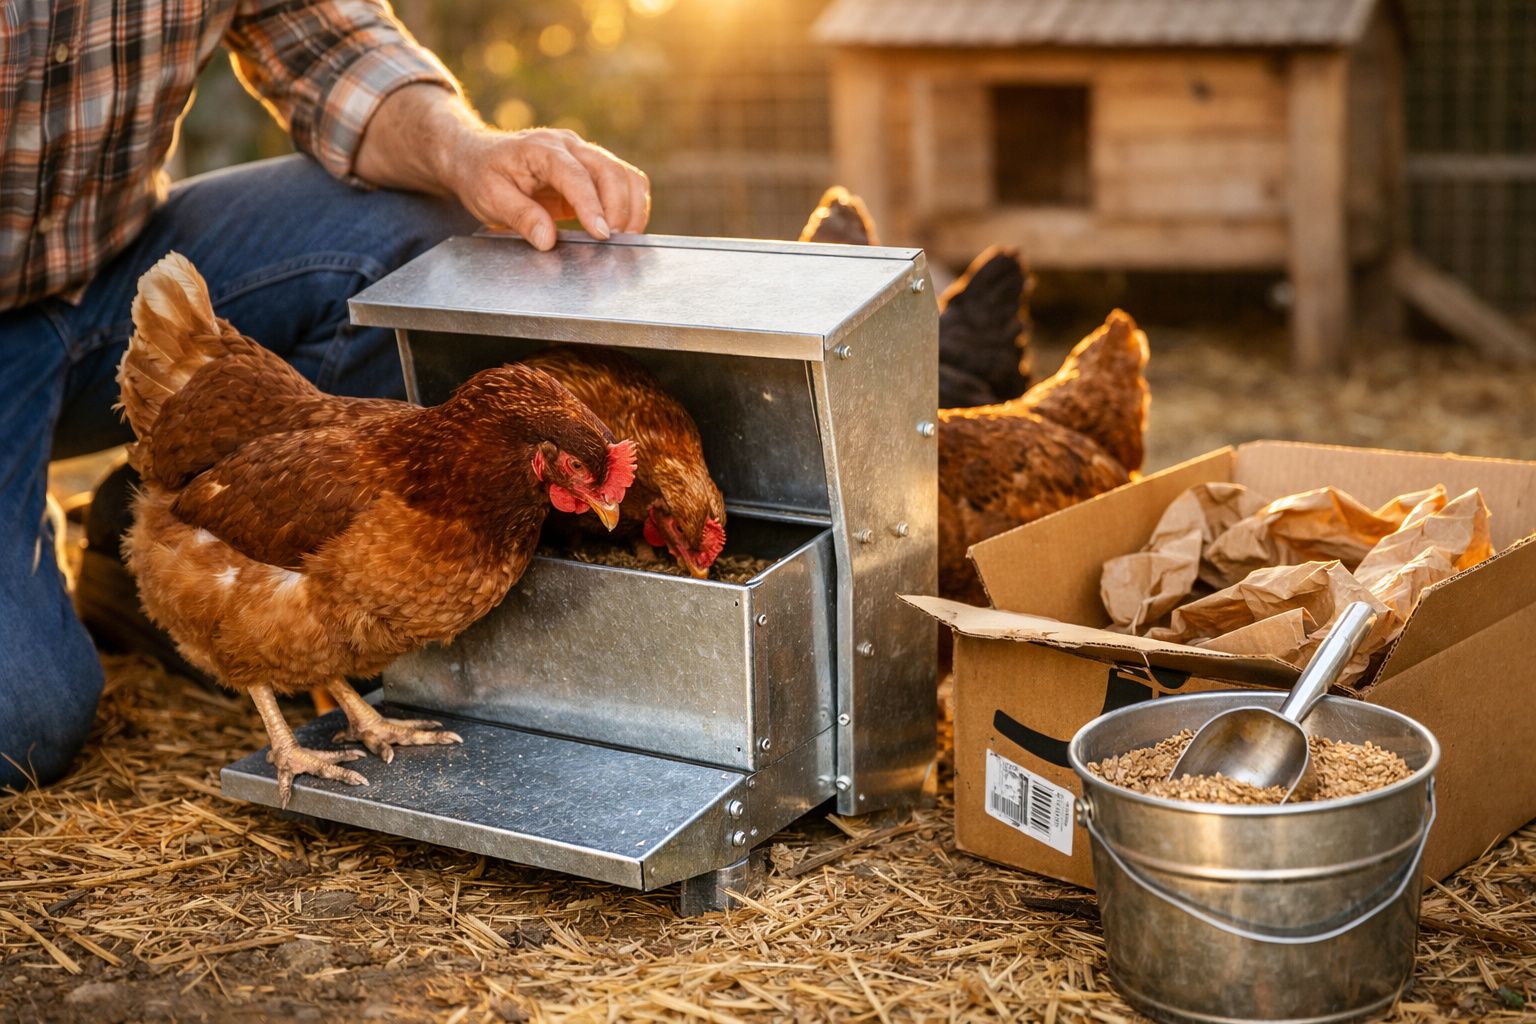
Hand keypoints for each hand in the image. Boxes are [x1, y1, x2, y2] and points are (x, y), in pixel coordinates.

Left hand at [355, 85, 650, 249]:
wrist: (478, 157)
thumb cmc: (482, 176)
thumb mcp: (490, 198)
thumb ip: (520, 216)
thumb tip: (547, 239)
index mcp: (541, 149)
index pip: (576, 175)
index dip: (592, 206)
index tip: (602, 234)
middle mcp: (568, 146)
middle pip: (610, 170)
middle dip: (619, 209)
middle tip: (613, 242)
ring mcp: (583, 154)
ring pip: (625, 174)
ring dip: (632, 207)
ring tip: (624, 238)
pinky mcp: (592, 168)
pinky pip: (624, 181)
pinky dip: (632, 204)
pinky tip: (623, 228)